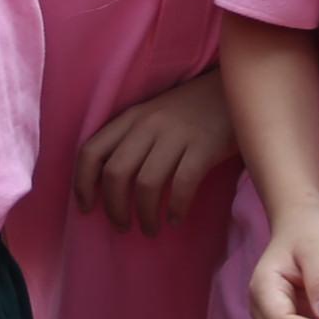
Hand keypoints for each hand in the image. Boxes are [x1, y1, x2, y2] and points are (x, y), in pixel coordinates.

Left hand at [75, 71, 234, 234]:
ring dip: (145, 214)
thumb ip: (133, 140)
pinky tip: (176, 219)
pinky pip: (182, 184)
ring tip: (150, 229)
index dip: (82, 183)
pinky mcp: (204, 146)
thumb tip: (111, 186)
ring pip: (146, 183)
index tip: (86, 208)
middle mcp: (148, 124)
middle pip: (116, 173)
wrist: (237, 89)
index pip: (91, 151)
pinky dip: (176, 207)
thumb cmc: (193, 110)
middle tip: (122, 227)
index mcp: (131, 118)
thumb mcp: (154, 116)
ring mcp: (176, 134)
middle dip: (114, 208)